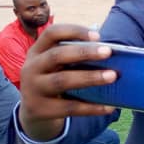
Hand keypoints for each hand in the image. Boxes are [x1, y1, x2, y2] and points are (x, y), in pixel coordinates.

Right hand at [18, 24, 116, 139]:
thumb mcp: (55, 66)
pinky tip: (109, 107)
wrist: (32, 112)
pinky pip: (69, 107)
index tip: (98, 36)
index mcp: (37, 51)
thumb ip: (74, 58)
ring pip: (62, 80)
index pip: (51, 34)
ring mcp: (33, 89)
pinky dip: (91, 107)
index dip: (74, 31)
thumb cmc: (53, 80)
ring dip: (90, 77)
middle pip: (57, 55)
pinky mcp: (40, 110)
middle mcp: (31, 68)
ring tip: (112, 76)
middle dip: (84, 52)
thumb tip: (111, 57)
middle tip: (108, 52)